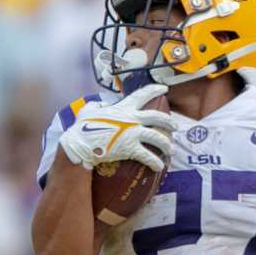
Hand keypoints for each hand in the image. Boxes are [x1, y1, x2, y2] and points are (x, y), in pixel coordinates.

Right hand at [56, 83, 171, 173]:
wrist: (80, 143)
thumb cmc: (82, 128)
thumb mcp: (88, 110)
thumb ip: (97, 105)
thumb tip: (101, 105)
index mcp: (123, 108)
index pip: (142, 95)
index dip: (155, 90)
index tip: (164, 88)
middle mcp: (131, 119)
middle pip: (157, 118)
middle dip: (168, 122)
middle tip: (175, 127)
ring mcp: (132, 133)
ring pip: (157, 137)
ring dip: (167, 144)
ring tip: (171, 150)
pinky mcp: (130, 148)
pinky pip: (148, 156)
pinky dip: (155, 161)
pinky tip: (159, 166)